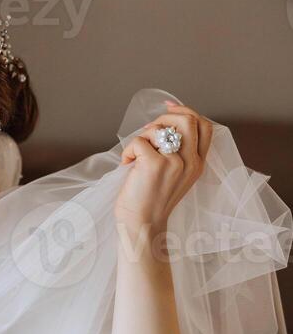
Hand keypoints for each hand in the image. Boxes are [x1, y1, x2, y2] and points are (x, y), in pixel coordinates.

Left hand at [114, 98, 212, 235]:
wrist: (142, 226)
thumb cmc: (151, 201)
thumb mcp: (175, 175)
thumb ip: (178, 152)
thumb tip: (163, 123)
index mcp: (198, 164)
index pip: (205, 125)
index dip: (187, 110)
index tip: (169, 108)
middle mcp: (191, 162)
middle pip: (186, 118)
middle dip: (163, 118)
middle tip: (147, 134)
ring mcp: (174, 162)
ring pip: (160, 127)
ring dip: (143, 136)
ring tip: (137, 154)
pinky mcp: (154, 164)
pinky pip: (138, 141)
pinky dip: (128, 151)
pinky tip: (127, 165)